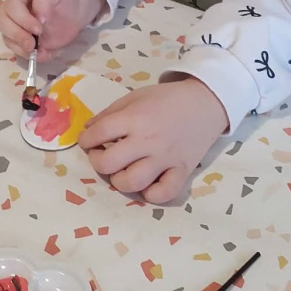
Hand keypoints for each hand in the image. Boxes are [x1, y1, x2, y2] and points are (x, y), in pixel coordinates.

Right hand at [0, 0, 105, 62]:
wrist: (72, 12)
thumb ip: (45, 0)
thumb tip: (38, 17)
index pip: (11, 6)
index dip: (22, 19)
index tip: (39, 29)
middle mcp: (12, 9)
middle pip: (2, 22)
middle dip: (16, 35)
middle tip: (32, 45)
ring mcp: (15, 26)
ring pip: (7, 38)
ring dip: (21, 48)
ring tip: (41, 52)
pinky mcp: (21, 40)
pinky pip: (17, 49)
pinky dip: (29, 55)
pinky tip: (44, 54)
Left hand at [78, 78, 228, 203]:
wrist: (205, 103)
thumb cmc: (166, 99)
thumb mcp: (135, 97)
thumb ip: (109, 113)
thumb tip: (88, 130)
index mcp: (135, 118)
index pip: (99, 134)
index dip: (86, 140)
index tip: (88, 141)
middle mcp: (148, 141)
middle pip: (109, 164)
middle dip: (97, 161)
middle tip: (102, 155)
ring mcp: (165, 158)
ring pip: (132, 183)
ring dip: (120, 180)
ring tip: (122, 171)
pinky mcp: (182, 171)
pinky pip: (163, 194)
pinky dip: (151, 194)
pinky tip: (147, 184)